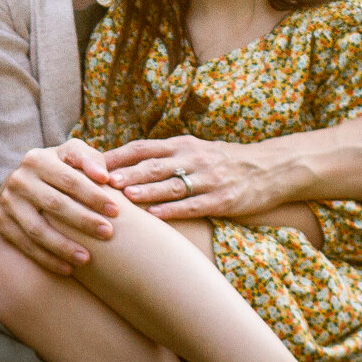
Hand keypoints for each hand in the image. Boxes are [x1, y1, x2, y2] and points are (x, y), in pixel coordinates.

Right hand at [0, 139, 125, 275]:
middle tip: (107, 233)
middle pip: (54, 204)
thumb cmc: (58, 170)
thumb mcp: (70, 155)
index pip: (69, 179)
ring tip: (87, 258)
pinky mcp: (1, 222)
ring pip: (37, 229)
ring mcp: (7, 202)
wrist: (21, 184)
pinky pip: (25, 245)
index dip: (93, 195)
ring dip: (63, 246)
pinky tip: (68, 269)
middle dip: (83, 220)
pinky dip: (47, 259)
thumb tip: (104, 176)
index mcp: (37, 159)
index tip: (116, 211)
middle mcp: (18, 179)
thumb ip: (89, 159)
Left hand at [103, 134, 299, 222]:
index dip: (116, 156)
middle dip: (125, 173)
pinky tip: (155, 216)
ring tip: (124, 196)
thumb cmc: (222, 162)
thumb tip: (121, 165)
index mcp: (181, 145)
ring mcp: (208, 179)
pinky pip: (193, 204)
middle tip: (99, 180)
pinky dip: (172, 210)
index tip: (91, 165)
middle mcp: (192, 158)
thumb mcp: (193, 151)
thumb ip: (163, 157)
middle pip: (152, 164)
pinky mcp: (222, 199)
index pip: (142, 147)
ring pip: (170, 184)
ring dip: (146, 190)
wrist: (269, 169)